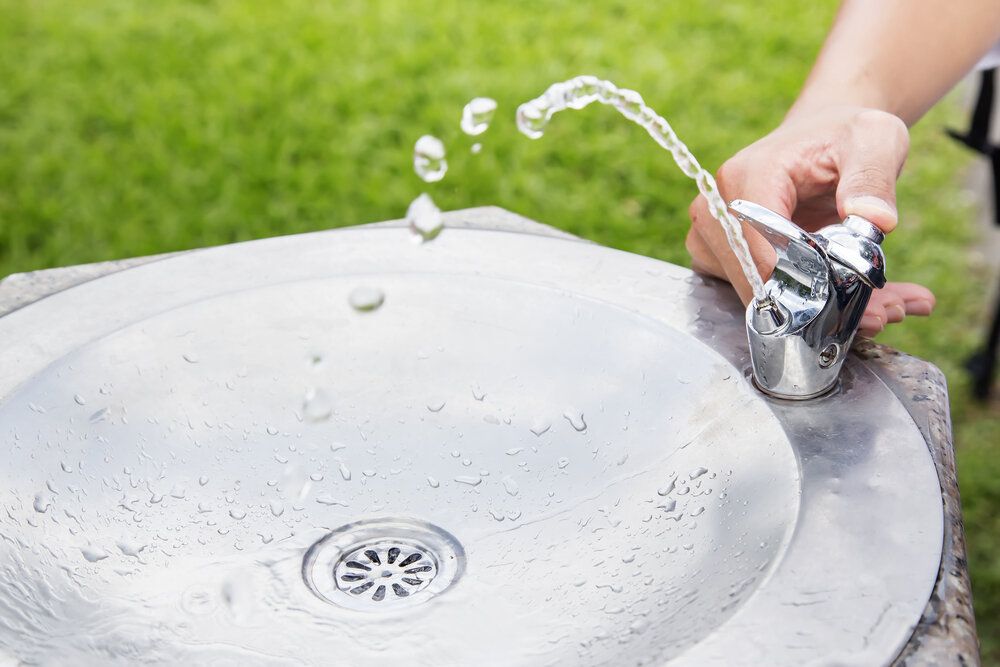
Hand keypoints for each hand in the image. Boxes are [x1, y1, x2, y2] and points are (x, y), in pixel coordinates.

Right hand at [686, 106, 934, 336]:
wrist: (821, 136)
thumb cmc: (843, 136)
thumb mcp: (873, 140)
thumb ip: (874, 177)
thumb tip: (877, 220)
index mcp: (745, 178)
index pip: (759, 250)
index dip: (804, 282)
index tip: (857, 299)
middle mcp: (715, 213)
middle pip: (755, 282)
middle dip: (819, 306)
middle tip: (888, 312)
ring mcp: (712, 239)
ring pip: (757, 298)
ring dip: (817, 313)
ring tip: (882, 306)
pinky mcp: (719, 259)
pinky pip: (756, 297)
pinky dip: (804, 308)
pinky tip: (853, 301)